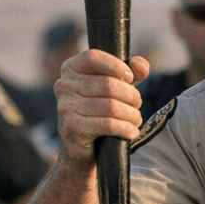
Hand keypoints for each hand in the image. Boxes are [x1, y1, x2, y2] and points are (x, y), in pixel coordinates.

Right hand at [54, 50, 150, 166]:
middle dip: (131, 95)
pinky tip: (131, 131)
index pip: (93, 57)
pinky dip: (125, 128)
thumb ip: (130, 72)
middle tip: (137, 104)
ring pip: (110, 106)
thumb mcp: (115, 87)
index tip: (130, 77)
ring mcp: (65, 107)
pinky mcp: (72, 127)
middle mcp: (64, 85)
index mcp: (71, 69)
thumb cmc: (99, 111)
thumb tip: (141, 66)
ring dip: (131, 114)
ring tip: (136, 119)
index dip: (116, 65)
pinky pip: (107, 125)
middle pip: (108, 84)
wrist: (80, 147)